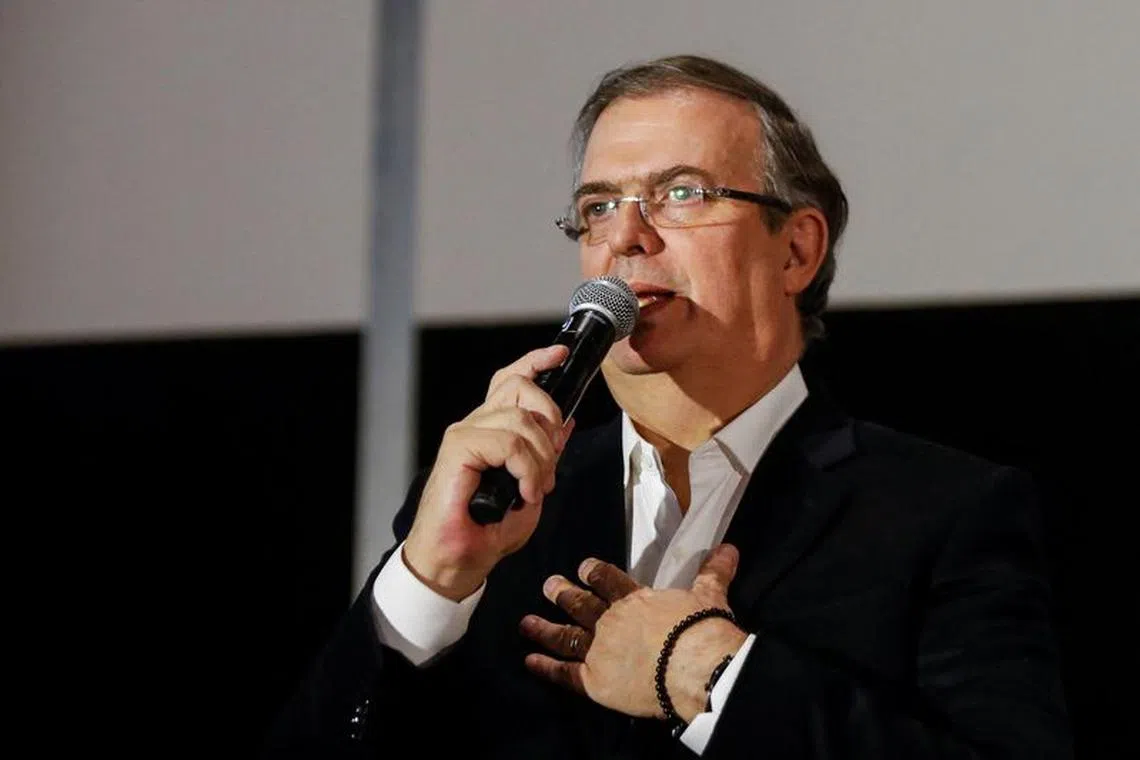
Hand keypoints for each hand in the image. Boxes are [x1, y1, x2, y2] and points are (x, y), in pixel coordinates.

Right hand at [403, 345, 572, 600]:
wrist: (455, 563)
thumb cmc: (484, 533)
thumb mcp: (530, 488)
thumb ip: (546, 456)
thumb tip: (567, 425)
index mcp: (490, 430)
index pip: (511, 380)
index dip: (537, 361)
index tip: (561, 354)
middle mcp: (475, 425)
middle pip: (519, 387)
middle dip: (550, 417)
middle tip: (552, 460)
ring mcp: (464, 434)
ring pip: (518, 417)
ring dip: (540, 455)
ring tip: (536, 487)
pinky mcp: (457, 449)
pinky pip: (507, 441)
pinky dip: (526, 466)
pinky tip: (526, 490)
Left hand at [520, 543, 747, 721]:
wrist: (697, 666)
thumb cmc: (702, 628)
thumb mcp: (709, 594)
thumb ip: (713, 572)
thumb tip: (730, 548)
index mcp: (635, 599)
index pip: (609, 580)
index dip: (594, 573)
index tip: (582, 567)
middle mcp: (611, 621)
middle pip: (581, 604)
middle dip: (563, 594)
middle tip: (547, 585)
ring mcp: (599, 649)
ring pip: (566, 636)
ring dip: (544, 628)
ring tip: (525, 622)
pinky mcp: (595, 680)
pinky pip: (565, 673)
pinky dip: (546, 667)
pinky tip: (530, 661)